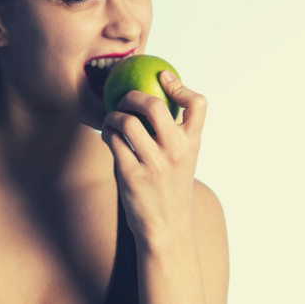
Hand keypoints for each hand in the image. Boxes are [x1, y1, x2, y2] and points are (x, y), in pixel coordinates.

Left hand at [101, 70, 207, 246]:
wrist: (166, 229)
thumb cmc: (170, 188)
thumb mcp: (183, 160)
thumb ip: (173, 134)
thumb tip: (149, 99)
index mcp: (192, 144)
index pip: (198, 104)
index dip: (180, 85)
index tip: (163, 76)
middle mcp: (176, 151)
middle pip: (154, 105)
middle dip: (133, 95)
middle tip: (125, 98)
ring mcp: (154, 164)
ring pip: (127, 122)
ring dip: (113, 116)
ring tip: (111, 121)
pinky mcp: (131, 175)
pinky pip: (113, 142)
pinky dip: (106, 134)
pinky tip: (107, 136)